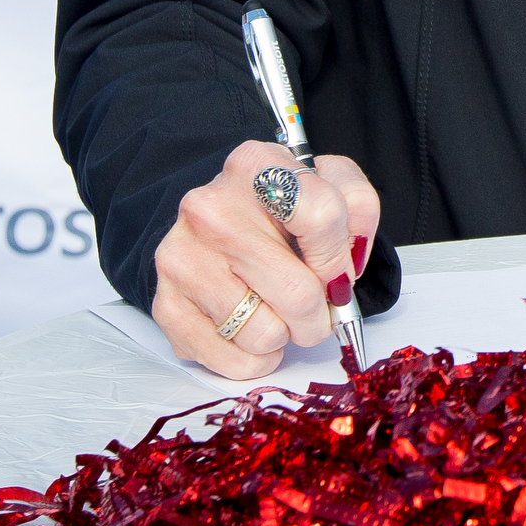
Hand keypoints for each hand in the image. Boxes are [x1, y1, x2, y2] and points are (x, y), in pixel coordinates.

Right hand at [150, 142, 380, 379]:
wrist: (217, 222)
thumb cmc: (277, 207)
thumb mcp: (327, 181)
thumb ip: (358, 206)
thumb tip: (351, 257)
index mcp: (255, 166)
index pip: (322, 216)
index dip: (339, 258)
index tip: (338, 272)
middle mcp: (209, 208)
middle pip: (298, 292)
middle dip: (319, 314)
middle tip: (315, 308)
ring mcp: (183, 257)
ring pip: (265, 333)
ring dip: (285, 335)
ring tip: (276, 310)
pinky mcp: (166, 304)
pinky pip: (233, 360)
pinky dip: (254, 357)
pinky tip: (251, 328)